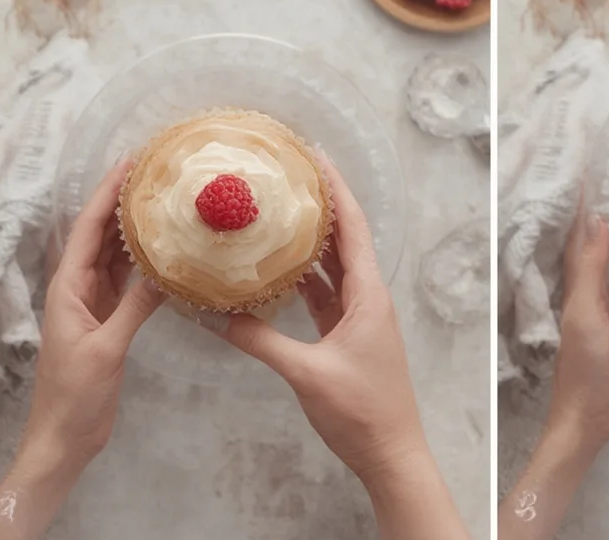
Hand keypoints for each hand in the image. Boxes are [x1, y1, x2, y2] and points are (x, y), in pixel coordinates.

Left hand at [19, 160, 164, 477]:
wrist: (64, 440)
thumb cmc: (74, 395)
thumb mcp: (106, 349)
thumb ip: (135, 307)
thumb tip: (168, 269)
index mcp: (68, 287)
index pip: (88, 229)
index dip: (107, 193)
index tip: (130, 161)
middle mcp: (78, 287)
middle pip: (101, 234)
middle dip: (123, 200)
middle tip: (155, 170)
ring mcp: (94, 302)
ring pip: (116, 254)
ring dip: (135, 227)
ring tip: (163, 197)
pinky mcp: (109, 319)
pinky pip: (128, 279)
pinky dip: (145, 261)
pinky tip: (166, 247)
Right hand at [214, 156, 425, 485]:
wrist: (390, 453)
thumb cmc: (360, 411)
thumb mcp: (306, 374)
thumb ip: (262, 341)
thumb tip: (219, 316)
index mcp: (368, 292)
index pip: (352, 226)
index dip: (335, 188)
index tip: (314, 155)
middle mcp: (367, 294)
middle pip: (344, 237)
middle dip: (320, 204)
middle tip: (290, 174)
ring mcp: (359, 314)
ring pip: (334, 265)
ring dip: (312, 239)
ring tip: (281, 209)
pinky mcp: (348, 334)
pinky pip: (326, 293)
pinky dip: (306, 277)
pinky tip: (281, 268)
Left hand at [546, 208, 608, 458]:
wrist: (589, 417)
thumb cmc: (583, 366)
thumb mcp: (587, 314)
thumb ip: (590, 271)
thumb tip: (596, 220)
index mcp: (574, 284)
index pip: (577, 234)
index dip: (581, 203)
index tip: (590, 169)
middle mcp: (585, 289)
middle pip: (591, 243)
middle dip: (599, 212)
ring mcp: (601, 307)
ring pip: (608, 262)